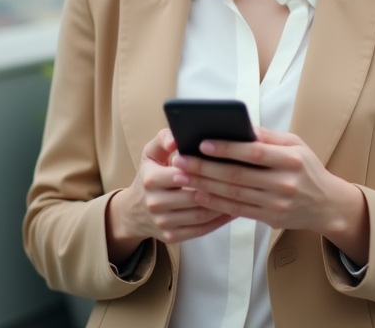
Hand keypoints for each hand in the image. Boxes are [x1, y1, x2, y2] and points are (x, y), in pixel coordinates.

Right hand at [105, 129, 235, 261]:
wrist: (133, 211)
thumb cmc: (149, 175)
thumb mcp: (151, 153)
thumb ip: (163, 138)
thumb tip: (177, 137)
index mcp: (151, 179)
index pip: (183, 173)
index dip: (205, 168)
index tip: (226, 162)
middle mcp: (155, 203)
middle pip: (195, 196)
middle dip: (218, 188)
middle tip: (242, 180)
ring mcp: (162, 222)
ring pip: (200, 215)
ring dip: (223, 206)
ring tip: (241, 194)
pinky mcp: (171, 237)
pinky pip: (200, 230)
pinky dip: (218, 222)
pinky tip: (231, 210)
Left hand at [171, 126, 369, 263]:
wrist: (327, 205)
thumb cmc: (308, 169)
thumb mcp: (296, 145)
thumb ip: (268, 137)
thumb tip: (240, 127)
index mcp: (291, 159)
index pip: (254, 153)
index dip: (227, 148)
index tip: (202, 143)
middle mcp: (283, 183)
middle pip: (237, 175)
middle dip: (204, 167)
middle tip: (180, 160)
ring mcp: (276, 204)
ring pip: (233, 194)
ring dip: (203, 185)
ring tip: (182, 175)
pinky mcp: (269, 218)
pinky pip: (237, 210)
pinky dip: (215, 202)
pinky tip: (198, 193)